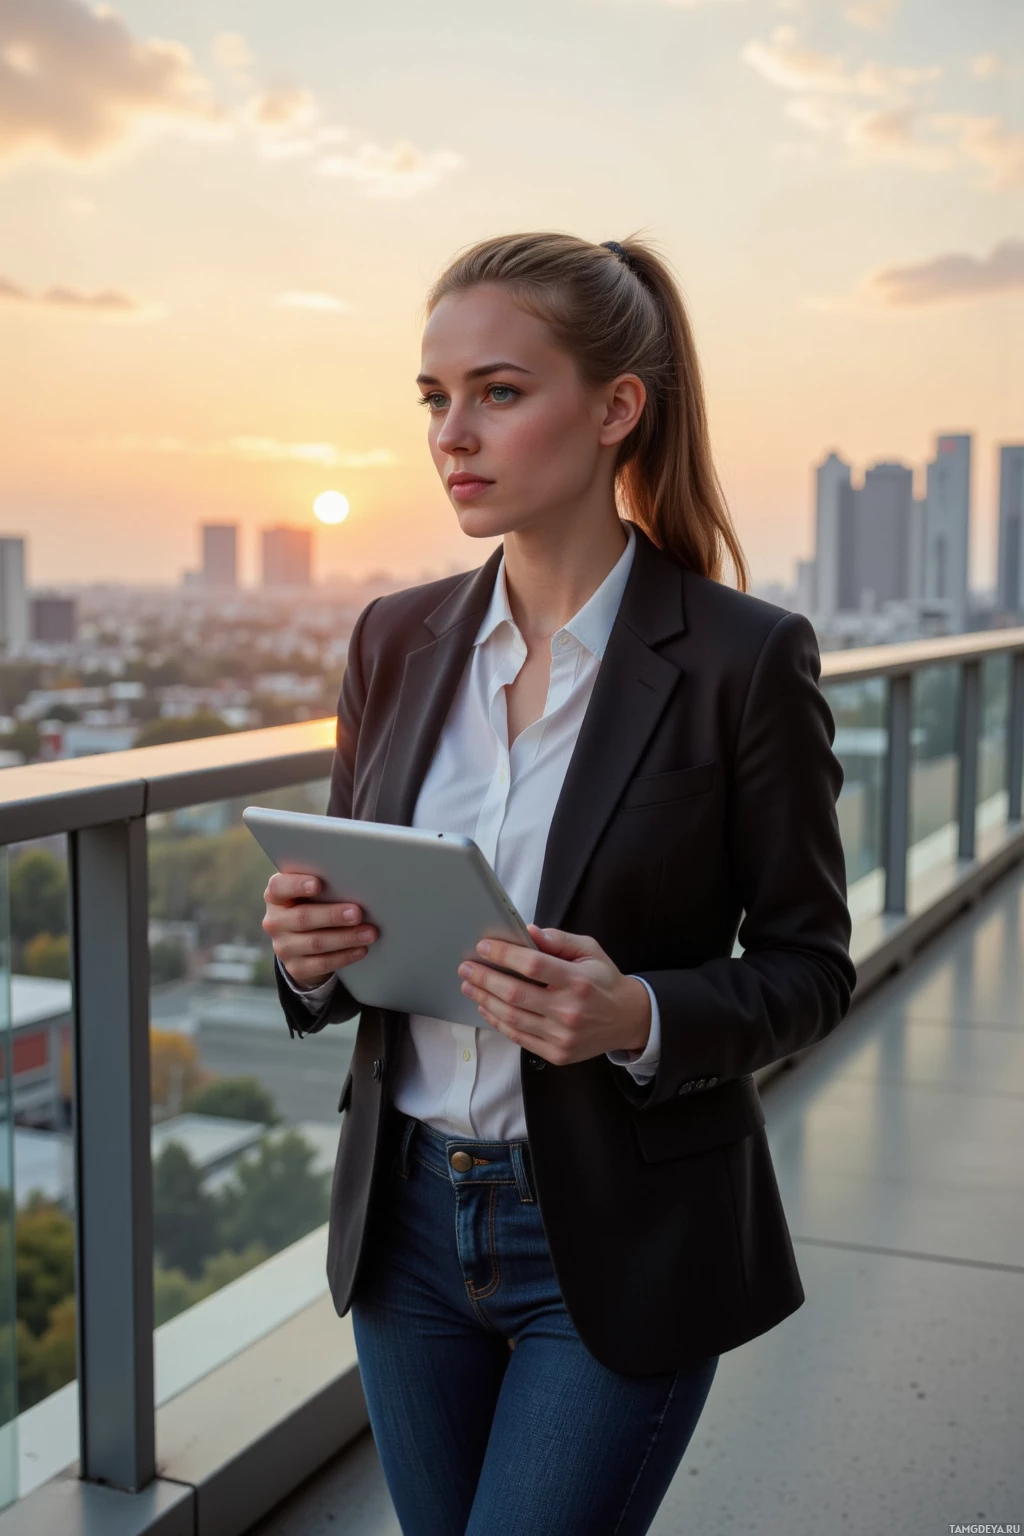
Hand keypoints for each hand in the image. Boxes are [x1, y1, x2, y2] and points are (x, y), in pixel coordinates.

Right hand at [262, 872, 377, 987]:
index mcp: (276, 896)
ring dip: (346, 937)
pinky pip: (322, 963)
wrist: (302, 944)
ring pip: (315, 943)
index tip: (318, 884)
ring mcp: (283, 947)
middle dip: (332, 915)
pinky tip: (361, 949)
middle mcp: (275, 921)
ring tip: (369, 933)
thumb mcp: (309, 895)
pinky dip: (344, 956)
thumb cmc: (312, 907)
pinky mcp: (296, 967)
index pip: (278, 887)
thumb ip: (324, 887)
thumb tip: (356, 883)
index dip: (297, 885)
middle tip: (357, 913)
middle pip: (302, 917)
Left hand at [456, 924, 651, 1066]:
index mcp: (578, 981)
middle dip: (484, 978)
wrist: (628, 1020)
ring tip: (469, 986)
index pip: (533, 965)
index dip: (504, 955)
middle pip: (514, 994)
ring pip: (511, 1018)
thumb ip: (559, 940)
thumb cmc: (604, 982)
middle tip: (466, 968)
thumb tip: (528, 931)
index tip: (484, 947)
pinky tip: (486, 1006)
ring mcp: (562, 1036)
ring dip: (484, 1000)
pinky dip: (497, 1021)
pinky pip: (518, 1037)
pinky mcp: (557, 1053)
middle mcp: (569, 1010)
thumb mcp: (590, 951)